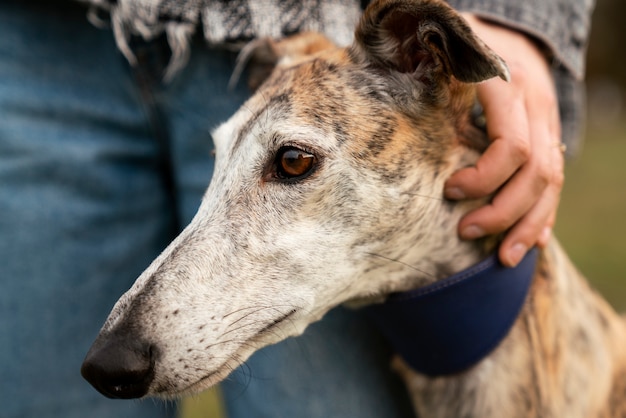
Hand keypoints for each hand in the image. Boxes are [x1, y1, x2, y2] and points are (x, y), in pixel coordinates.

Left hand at [445, 14, 564, 266]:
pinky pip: (556, 183)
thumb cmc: (461, 48)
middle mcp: (537, 107)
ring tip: (502, 258)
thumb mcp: (446, 58)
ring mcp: (548, 125)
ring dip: (527, 225)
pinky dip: (543, 216)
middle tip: (465, 232)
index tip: (449, 191)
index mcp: (510, 86)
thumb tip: (397, 119)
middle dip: (502, 211)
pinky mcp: (549, 140)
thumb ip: (432, 83)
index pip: (513, 146)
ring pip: (552, 184)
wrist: (506, 34)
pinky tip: (529, 242)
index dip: (484, 177)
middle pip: (537, 173)